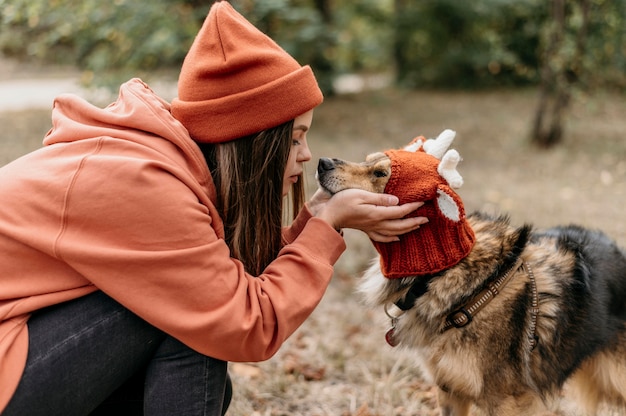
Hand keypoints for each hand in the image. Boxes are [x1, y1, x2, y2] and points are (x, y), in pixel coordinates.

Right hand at [308, 188, 427, 241]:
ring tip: (417, 226)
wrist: (329, 215)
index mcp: (376, 213)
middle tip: (427, 218)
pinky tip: (398, 238)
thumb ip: (380, 198)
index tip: (422, 202)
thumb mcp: (361, 195)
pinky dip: (392, 239)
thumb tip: (397, 201)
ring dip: (407, 230)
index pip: (400, 211)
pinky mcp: (366, 230)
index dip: (412, 207)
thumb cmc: (343, 202)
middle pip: (400, 225)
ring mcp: (372, 228)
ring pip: (394, 232)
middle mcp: (376, 223)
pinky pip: (383, 238)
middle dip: (415, 222)